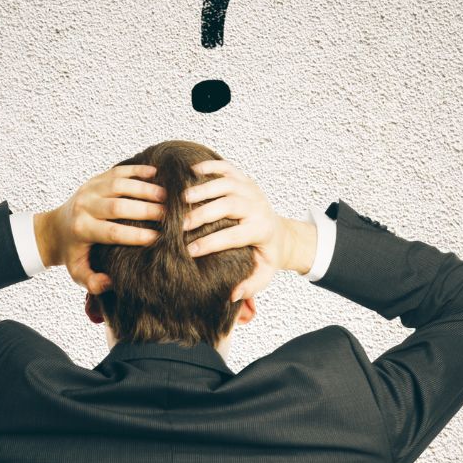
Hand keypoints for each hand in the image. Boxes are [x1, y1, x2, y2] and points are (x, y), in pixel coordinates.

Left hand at [34, 165, 165, 293]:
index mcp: (82, 229)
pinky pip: (118, 171)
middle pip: (118, 206)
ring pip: (120, 185)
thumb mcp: (78, 273)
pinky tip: (157, 173)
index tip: (159, 238)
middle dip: (146, 210)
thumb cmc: (74, 253)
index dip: (136, 235)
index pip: (113, 232)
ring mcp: (90, 189)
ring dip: (146, 189)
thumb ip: (92, 283)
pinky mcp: (95, 179)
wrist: (56, 228)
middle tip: (169, 215)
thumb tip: (111, 281)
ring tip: (168, 196)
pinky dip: (138, 170)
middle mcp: (84, 206)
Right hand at [183, 160, 314, 301]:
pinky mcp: (245, 180)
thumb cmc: (267, 255)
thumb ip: (251, 286)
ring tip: (182, 198)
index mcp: (261, 230)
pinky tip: (192, 170)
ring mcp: (251, 190)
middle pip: (230, 204)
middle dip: (205, 213)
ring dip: (204, 189)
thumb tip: (233, 295)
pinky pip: (227, 168)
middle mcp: (257, 207)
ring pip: (227, 183)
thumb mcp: (264, 274)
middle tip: (182, 225)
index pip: (235, 235)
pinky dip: (210, 166)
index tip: (191, 251)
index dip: (212, 243)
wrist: (281, 233)